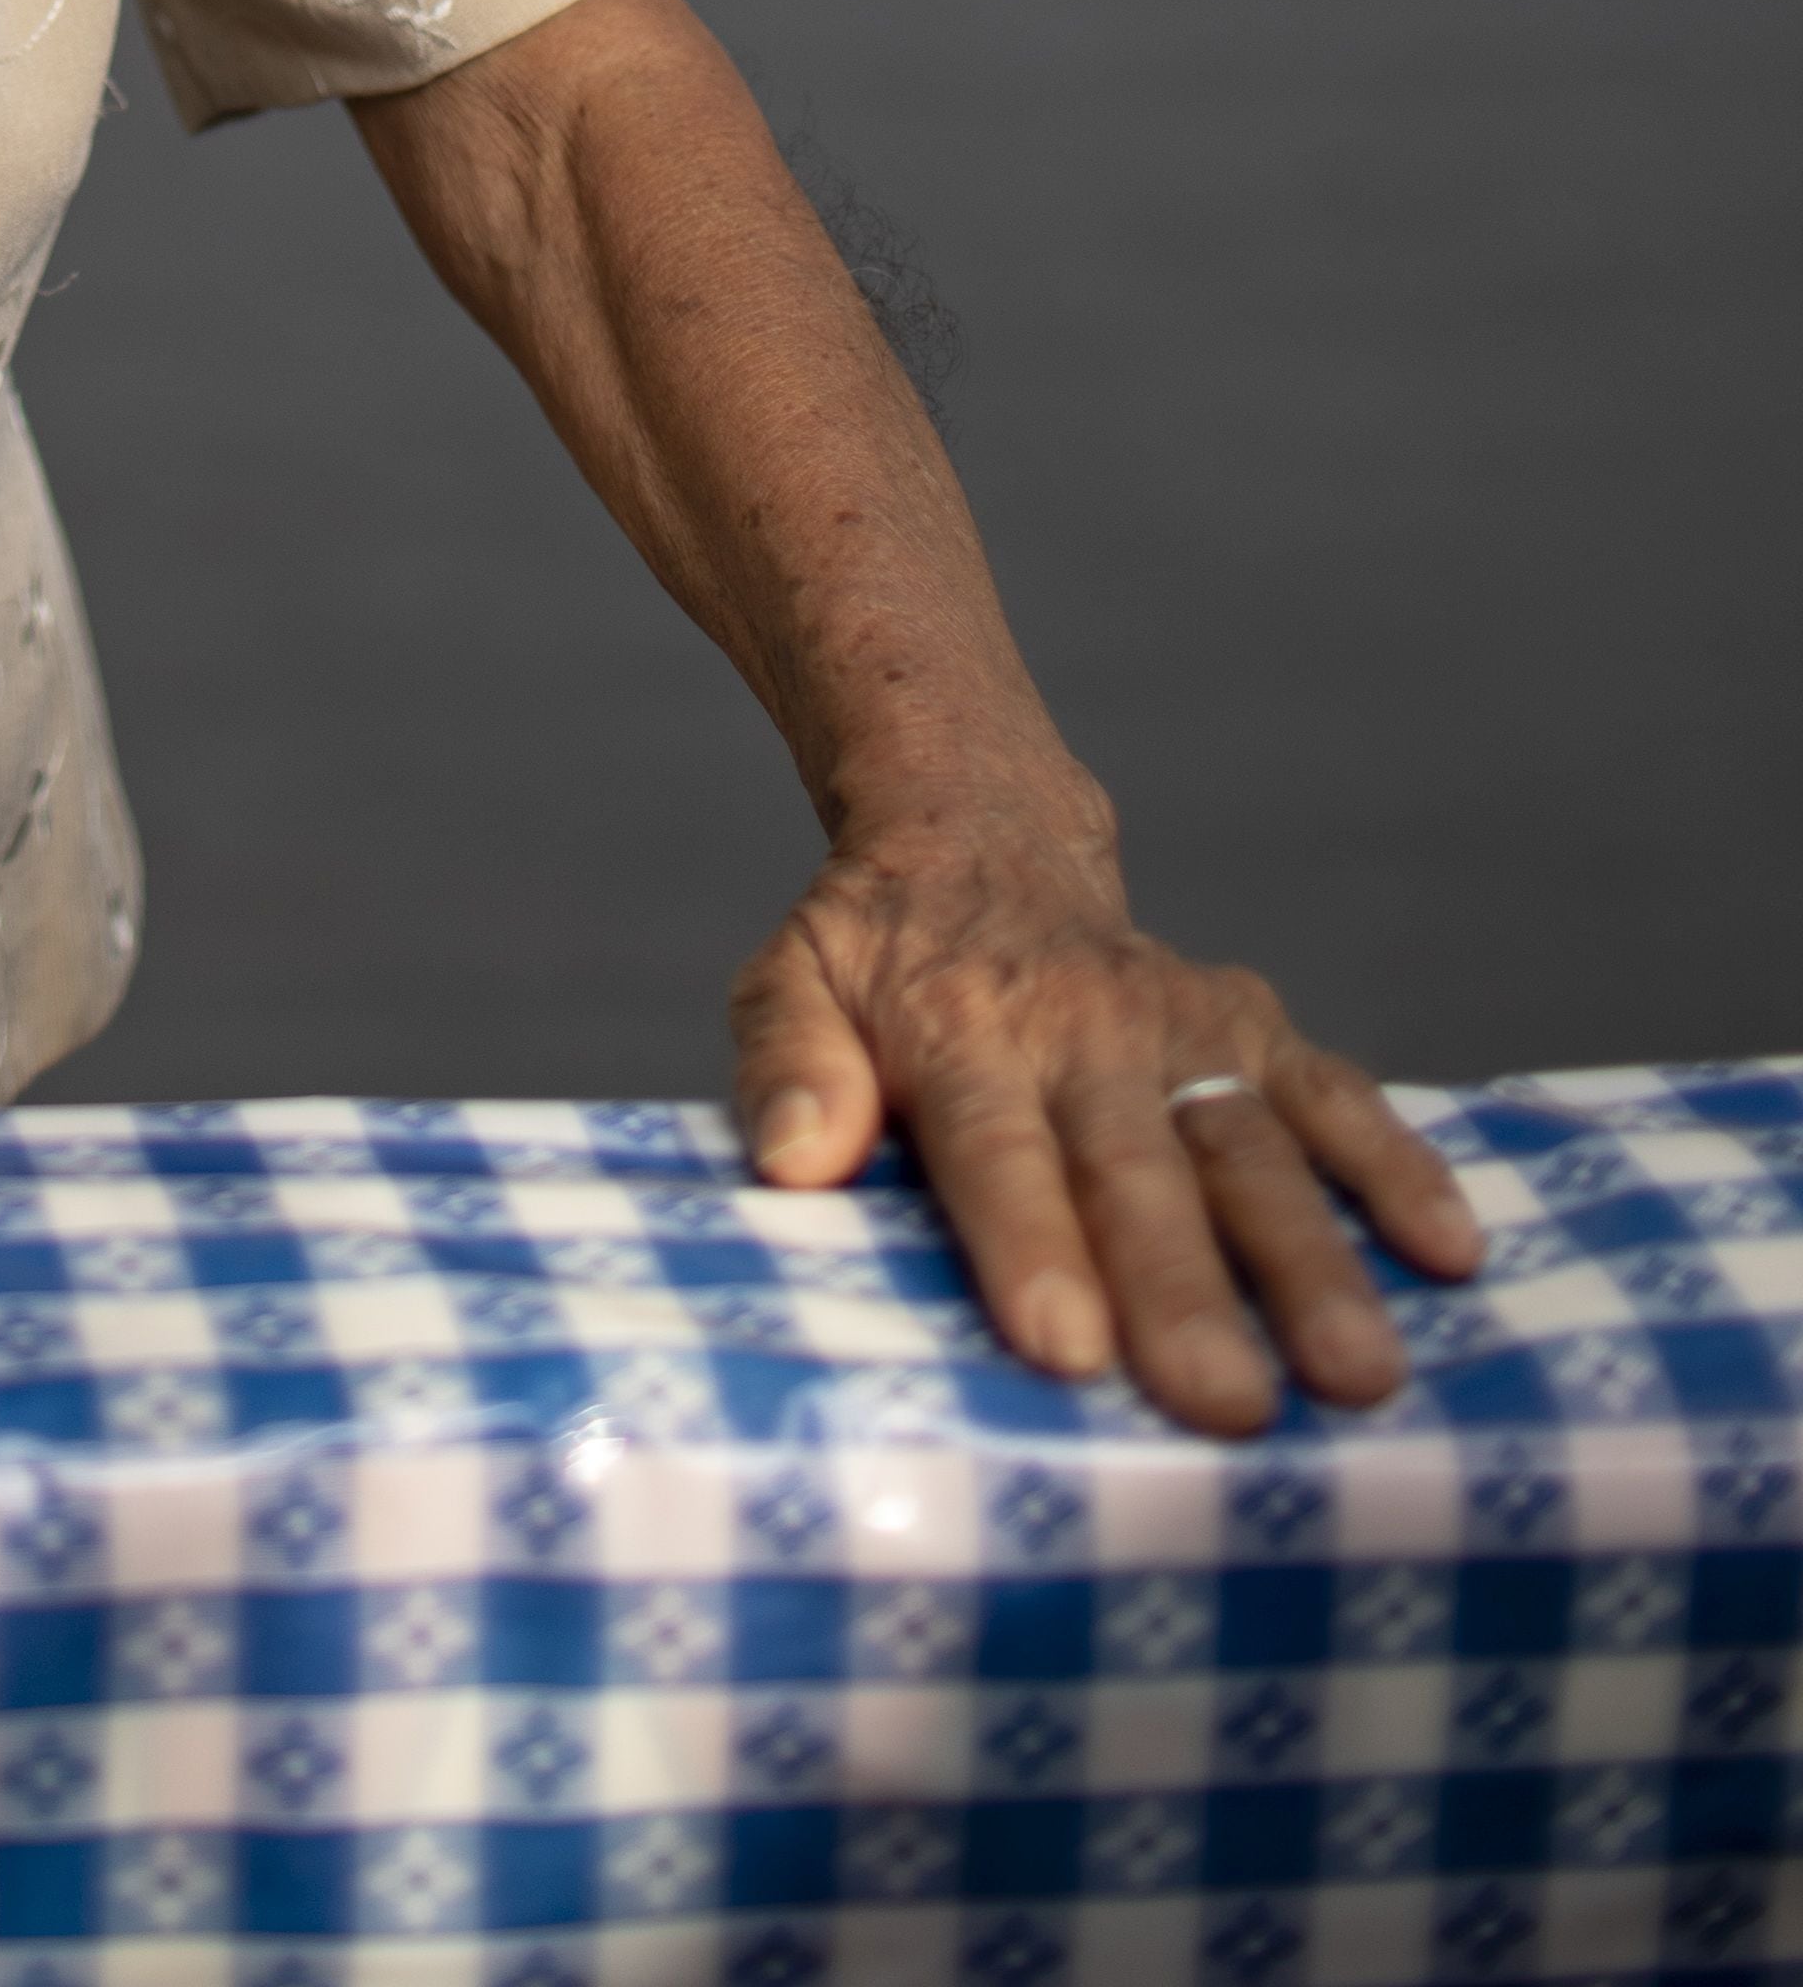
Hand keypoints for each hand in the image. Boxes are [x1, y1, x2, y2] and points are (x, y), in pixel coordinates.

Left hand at [732, 784, 1484, 1435]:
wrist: (977, 833)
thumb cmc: (876, 954)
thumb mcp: (792, 980)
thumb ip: (789, 1064)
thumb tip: (793, 1159)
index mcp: (960, 1028)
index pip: (998, 1147)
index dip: (1030, 1243)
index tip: (1065, 1346)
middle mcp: (1083, 1027)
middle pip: (1138, 1172)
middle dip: (1183, 1291)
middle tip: (1227, 1408)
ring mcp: (1182, 1025)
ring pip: (1253, 1147)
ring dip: (1311, 1260)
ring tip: (1358, 1373)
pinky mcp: (1253, 1025)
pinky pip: (1334, 1091)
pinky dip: (1397, 1164)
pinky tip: (1452, 1251)